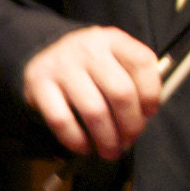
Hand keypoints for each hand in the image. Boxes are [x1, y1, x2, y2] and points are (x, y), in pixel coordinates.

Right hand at [20, 25, 162, 159]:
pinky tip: (84, 146)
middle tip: (128, 141)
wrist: (44, 55)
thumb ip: (134, 79)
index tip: (148, 113)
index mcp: (112, 39)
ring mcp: (61, 65)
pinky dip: (76, 140)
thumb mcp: (114, 59)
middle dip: (130, 125)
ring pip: (94, 111)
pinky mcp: (38, 83)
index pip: (141, 63)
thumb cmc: (89, 66)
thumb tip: (144, 116)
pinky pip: (62, 120)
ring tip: (110, 150)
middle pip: (121, 92)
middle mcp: (87, 48)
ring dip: (106, 139)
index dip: (151, 94)